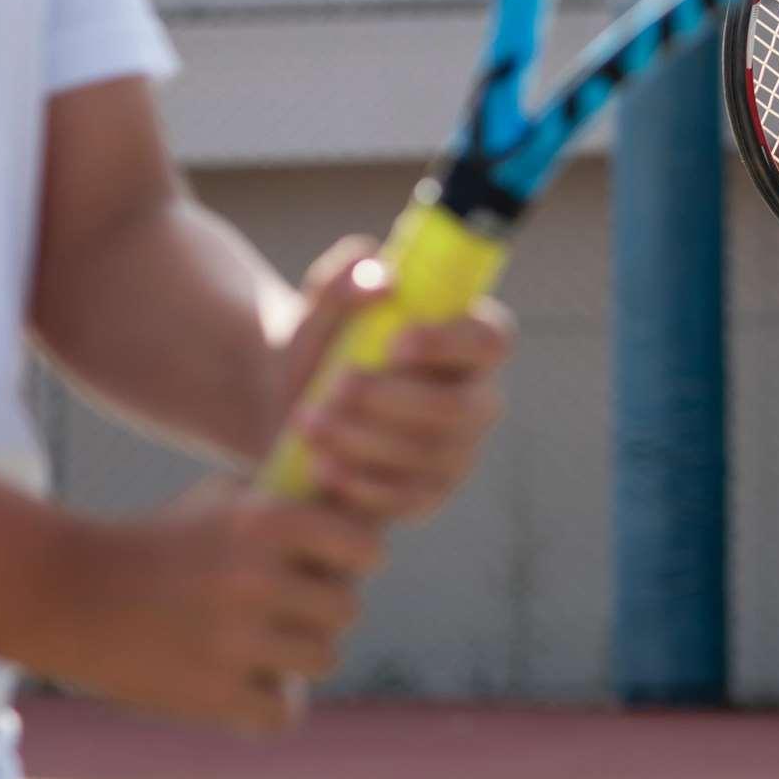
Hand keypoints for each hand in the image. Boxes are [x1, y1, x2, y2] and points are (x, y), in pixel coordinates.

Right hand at [42, 482, 383, 733]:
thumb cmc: (159, 542)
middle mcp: (257, 579)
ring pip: (322, 660)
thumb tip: (362, 514)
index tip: (332, 568)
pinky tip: (243, 687)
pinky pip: (282, 712)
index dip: (354, 562)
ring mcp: (235, 640)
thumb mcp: (222, 501)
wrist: (69, 593)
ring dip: (297, 658)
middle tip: (288, 613)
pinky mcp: (212, 694)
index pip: (366, 550)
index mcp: (266, 523)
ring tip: (262, 647)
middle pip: (346, 611)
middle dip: (321, 612)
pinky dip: (267, 706)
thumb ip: (291, 506)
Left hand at [274, 242, 515, 522]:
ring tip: (309, 422)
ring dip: (364, 440)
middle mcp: (477, 399)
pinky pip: (408, 499)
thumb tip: (380, 279)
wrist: (287, 412)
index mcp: (467, 342)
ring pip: (430, 455)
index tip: (397, 342)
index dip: (451, 343)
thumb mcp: (319, 310)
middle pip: (461, 407)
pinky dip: (361, 484)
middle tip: (336, 387)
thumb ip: (343, 279)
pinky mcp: (429, 496)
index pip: (491, 339)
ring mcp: (458, 453)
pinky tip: (321, 465)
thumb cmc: (322, 349)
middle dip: (394, 399)